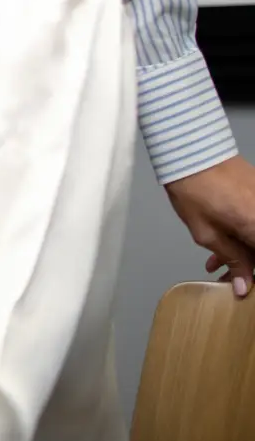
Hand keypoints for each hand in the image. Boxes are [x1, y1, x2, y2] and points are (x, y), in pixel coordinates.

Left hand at [166, 156, 254, 297]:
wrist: (191, 153)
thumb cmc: (196, 190)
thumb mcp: (208, 233)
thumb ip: (232, 260)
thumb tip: (245, 286)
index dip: (253, 276)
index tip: (245, 288)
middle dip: (248, 267)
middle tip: (227, 278)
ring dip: (243, 253)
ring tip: (216, 263)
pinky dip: (244, 236)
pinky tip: (222, 246)